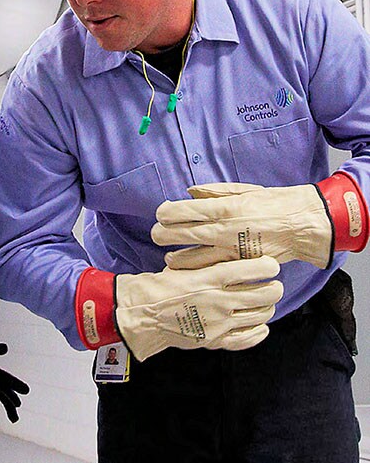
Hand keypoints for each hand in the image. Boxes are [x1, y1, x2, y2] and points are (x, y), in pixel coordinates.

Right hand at [115, 256, 283, 360]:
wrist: (141, 316)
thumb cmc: (159, 287)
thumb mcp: (182, 266)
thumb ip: (208, 260)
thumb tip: (234, 251)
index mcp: (208, 278)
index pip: (251, 269)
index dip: (267, 266)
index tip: (270, 265)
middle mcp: (217, 301)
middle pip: (264, 294)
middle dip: (274, 287)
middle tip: (273, 284)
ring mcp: (218, 323)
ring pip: (260, 315)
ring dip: (268, 307)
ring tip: (264, 302)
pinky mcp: (215, 340)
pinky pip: (248, 338)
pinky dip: (259, 330)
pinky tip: (261, 324)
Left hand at [152, 182, 331, 268]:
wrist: (304, 224)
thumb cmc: (274, 203)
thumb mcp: (243, 191)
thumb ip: (213, 193)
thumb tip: (188, 193)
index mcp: (222, 208)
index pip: (179, 211)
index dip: (164, 213)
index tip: (162, 214)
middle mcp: (222, 230)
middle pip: (176, 234)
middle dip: (161, 234)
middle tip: (158, 234)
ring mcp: (230, 251)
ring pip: (188, 259)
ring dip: (174, 258)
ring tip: (170, 256)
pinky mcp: (239, 266)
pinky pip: (210, 271)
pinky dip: (195, 272)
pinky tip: (188, 271)